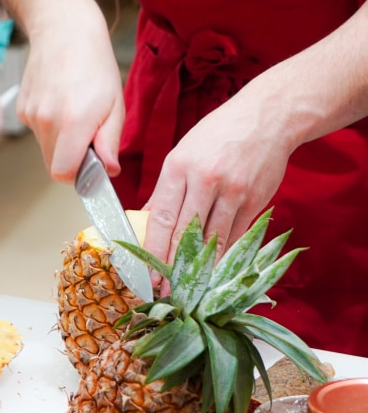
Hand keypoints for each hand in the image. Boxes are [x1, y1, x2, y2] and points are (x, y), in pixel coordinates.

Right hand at [16, 0, 124, 181]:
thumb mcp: (115, 105)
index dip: (78, 175)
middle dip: (71, 158)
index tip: (91, 163)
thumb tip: (108, 170)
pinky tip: (61, 101)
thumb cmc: (94, 65)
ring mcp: (31, 114)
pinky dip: (50, 125)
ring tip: (75, 110)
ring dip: (60, 140)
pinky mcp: (22, 108)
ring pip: (45, 147)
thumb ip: (110, 142)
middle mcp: (47, 120)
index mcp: (73, 122)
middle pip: (52, 165)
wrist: (64, 31)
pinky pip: (37, 131)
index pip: (63, 174)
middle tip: (88, 134)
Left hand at [141, 76, 292, 292]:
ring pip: (213, 240)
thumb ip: (166, 188)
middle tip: (166, 294)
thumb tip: (147, 218)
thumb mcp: (183, 153)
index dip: (154, 250)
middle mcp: (205, 180)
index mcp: (179, 166)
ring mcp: (232, 192)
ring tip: (189, 289)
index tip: (148, 275)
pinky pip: (236, 236)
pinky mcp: (254, 201)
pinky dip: (224, 256)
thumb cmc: (218, 134)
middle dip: (173, 268)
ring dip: (200, 269)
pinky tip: (215, 272)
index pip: (162, 217)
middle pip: (185, 233)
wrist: (267, 118)